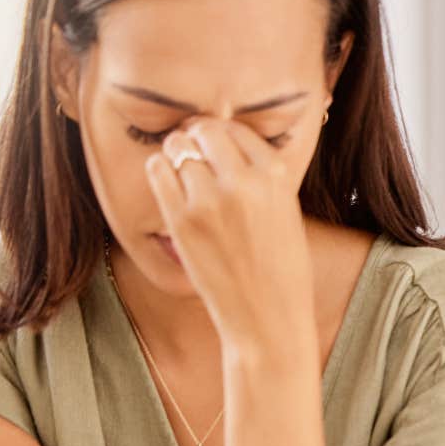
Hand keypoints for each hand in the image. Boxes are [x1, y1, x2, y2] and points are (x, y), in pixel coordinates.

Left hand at [144, 117, 315, 354]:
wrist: (268, 315)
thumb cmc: (280, 268)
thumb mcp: (287, 211)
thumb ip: (262, 178)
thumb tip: (227, 148)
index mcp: (277, 175)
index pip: (238, 130)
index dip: (222, 136)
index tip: (216, 149)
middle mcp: (245, 181)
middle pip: (206, 130)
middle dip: (197, 138)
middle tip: (193, 154)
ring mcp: (211, 199)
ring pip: (178, 147)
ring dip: (176, 154)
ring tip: (181, 173)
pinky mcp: (182, 219)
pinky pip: (157, 171)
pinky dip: (159, 171)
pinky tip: (168, 185)